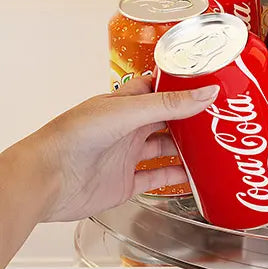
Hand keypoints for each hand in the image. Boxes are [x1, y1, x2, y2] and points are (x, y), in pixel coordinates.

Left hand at [29, 78, 218, 222]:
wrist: (47, 180)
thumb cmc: (71, 138)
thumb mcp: (127, 112)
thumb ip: (169, 105)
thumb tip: (206, 94)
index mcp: (123, 105)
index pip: (157, 90)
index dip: (180, 87)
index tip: (207, 85)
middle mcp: (125, 129)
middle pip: (166, 121)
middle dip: (190, 120)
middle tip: (219, 118)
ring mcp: (126, 156)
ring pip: (165, 150)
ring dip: (187, 150)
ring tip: (213, 146)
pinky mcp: (125, 183)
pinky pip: (158, 178)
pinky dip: (177, 178)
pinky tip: (194, 176)